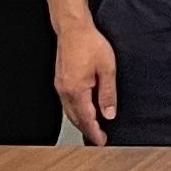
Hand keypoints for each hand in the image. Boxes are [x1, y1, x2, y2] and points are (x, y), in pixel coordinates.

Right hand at [53, 18, 117, 144]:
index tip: (102, 141)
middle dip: (87, 130)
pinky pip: (67, 103)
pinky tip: (83, 110)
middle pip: (75, 118)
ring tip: (93, 128)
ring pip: (70, 112)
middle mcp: (65, 91)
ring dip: (81, 121)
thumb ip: (108, 94)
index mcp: (76, 90)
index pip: (86, 119)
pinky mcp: (60, 81)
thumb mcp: (107, 69)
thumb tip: (109, 114)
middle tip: (99, 138)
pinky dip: (75, 111)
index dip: (94, 132)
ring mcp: (60, 86)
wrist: (73, 28)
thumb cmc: (89, 43)